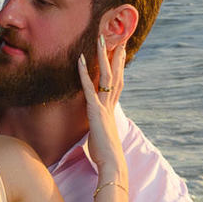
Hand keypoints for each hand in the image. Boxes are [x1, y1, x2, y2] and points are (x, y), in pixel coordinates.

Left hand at [77, 34, 127, 187]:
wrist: (112, 164)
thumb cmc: (106, 155)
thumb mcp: (101, 136)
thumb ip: (100, 128)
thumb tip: (98, 128)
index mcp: (112, 109)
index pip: (117, 83)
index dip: (119, 67)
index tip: (122, 52)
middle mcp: (110, 104)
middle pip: (116, 74)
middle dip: (118, 55)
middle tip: (120, 37)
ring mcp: (104, 106)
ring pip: (105, 75)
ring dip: (103, 56)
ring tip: (101, 38)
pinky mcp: (95, 111)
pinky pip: (89, 88)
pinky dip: (84, 73)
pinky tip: (81, 59)